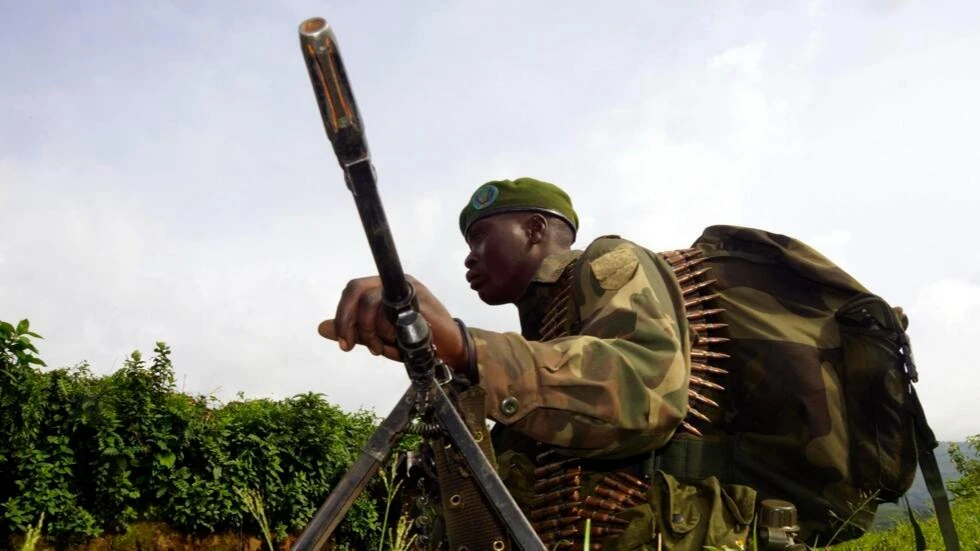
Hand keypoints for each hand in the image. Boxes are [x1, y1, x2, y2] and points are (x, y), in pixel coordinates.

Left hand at [318, 275, 467, 369]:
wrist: (448, 347)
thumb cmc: (414, 340)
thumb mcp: (377, 337)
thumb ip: (352, 330)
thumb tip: (322, 327)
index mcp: (383, 287)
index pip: (352, 290)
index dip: (342, 314)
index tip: (343, 341)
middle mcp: (394, 283)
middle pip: (356, 290)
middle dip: (348, 320)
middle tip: (350, 344)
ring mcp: (409, 289)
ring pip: (371, 302)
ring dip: (371, 331)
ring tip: (380, 347)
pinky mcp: (420, 300)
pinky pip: (392, 312)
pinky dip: (389, 332)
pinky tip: (395, 343)